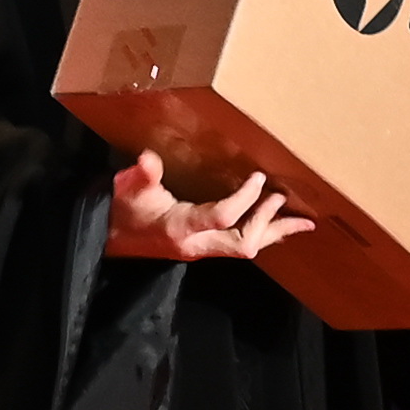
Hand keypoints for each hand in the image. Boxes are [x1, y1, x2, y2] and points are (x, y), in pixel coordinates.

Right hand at [111, 157, 311, 264]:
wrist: (108, 236)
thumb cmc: (119, 210)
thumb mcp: (126, 188)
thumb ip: (140, 175)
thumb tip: (148, 160)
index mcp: (181, 228)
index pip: (224, 218)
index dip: (246, 199)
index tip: (259, 178)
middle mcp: (197, 244)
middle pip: (243, 242)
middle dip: (268, 221)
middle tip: (284, 198)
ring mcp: (201, 249)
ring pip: (246, 247)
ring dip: (273, 233)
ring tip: (302, 222)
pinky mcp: (203, 247)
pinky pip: (239, 244)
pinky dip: (262, 234)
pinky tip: (276, 226)